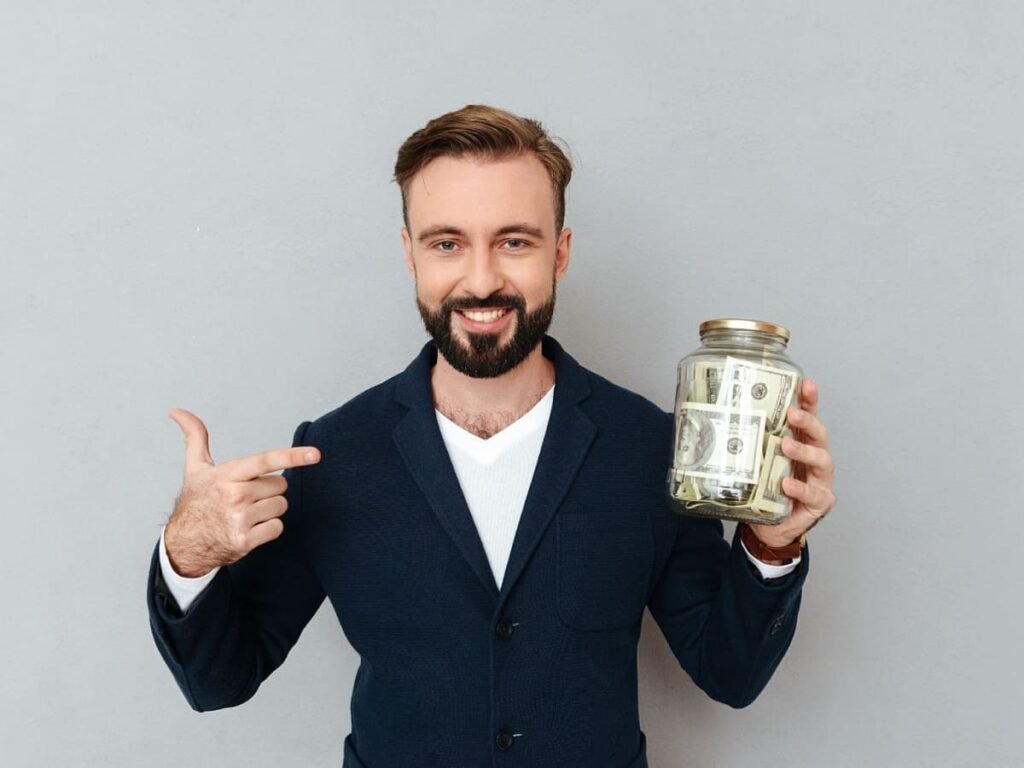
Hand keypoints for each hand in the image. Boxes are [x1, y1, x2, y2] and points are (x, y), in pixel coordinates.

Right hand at [164, 408, 320, 577]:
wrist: (183, 544)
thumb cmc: (196, 502)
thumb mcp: (195, 468)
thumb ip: (195, 437)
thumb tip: (176, 411)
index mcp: (226, 475)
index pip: (265, 461)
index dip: (292, 456)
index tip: (315, 454)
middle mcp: (234, 496)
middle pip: (280, 485)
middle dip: (268, 489)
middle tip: (246, 496)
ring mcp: (240, 519)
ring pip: (281, 505)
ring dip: (269, 509)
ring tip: (247, 513)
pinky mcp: (245, 540)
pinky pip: (277, 527)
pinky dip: (268, 529)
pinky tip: (250, 529)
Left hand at [748, 379, 835, 549]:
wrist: (770, 528)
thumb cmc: (765, 490)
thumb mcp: (754, 464)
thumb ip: (744, 446)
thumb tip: (708, 424)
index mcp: (801, 443)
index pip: (808, 418)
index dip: (809, 400)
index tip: (806, 384)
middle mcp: (815, 458)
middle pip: (819, 434)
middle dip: (808, 420)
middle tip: (792, 413)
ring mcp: (820, 480)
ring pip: (821, 459)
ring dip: (804, 450)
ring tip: (786, 445)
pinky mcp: (820, 501)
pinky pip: (812, 493)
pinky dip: (799, 487)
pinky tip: (787, 484)